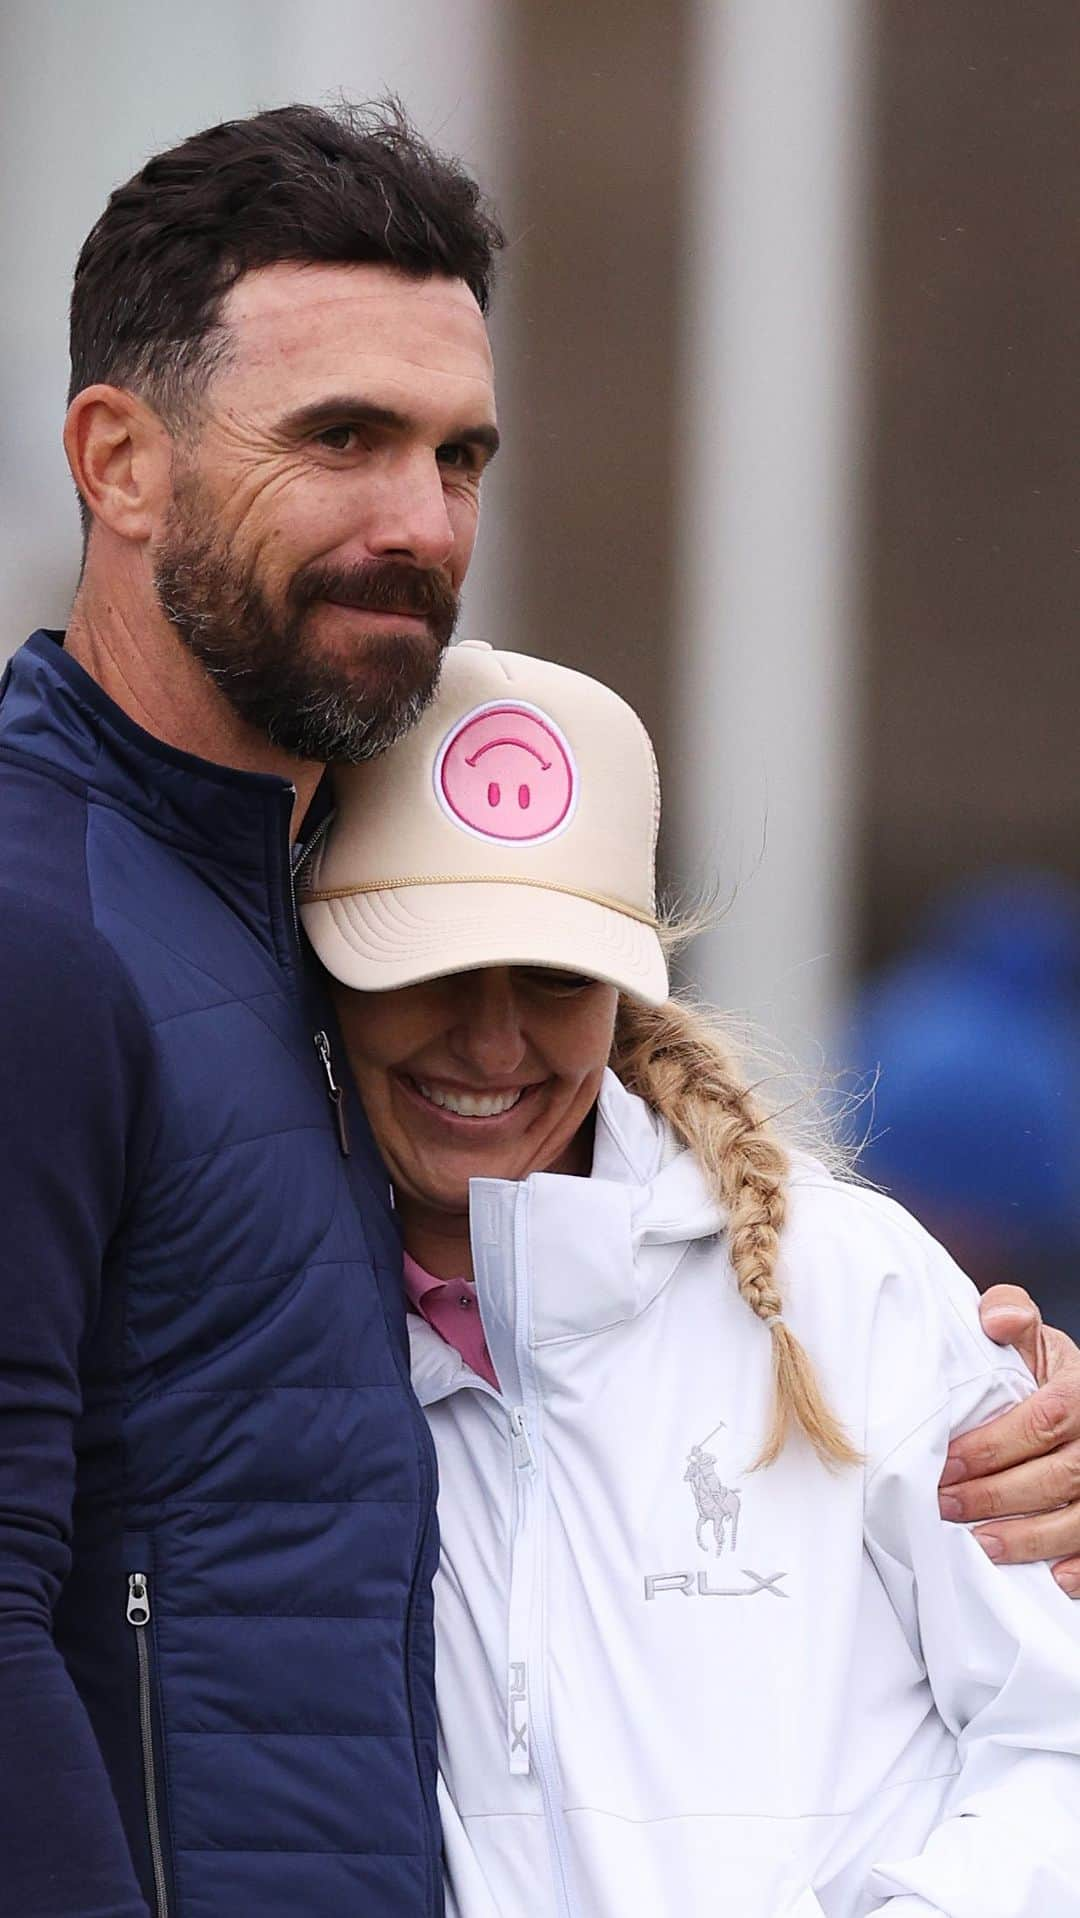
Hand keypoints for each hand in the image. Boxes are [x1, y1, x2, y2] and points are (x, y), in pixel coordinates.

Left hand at [938, 1285, 1079, 1595]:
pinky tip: (1054, 1578)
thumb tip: (994, 1319)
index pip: (1043, 1421)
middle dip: (998, 1495)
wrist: (1078, 1395)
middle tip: (947, 1507)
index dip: (993, 1447)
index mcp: (1078, 1389)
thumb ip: (1011, 1314)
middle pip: (1058, 1475)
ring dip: (1031, 1538)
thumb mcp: (1032, 1337)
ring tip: (982, 1546)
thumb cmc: (1042, 1370)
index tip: (946, 1465)